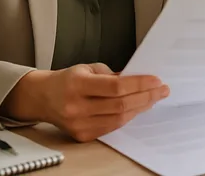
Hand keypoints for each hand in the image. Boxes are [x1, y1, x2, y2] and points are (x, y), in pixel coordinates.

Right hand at [0, 63, 168, 141]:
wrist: (42, 98)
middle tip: (162, 90)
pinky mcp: (82, 135)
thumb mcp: (88, 68)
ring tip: (153, 98)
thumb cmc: (67, 80)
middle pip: (120, 105)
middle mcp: (76, 106)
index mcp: (77, 84)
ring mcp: (79, 124)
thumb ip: (112, 75)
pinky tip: (136, 109)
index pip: (116, 87)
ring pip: (118, 119)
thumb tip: (138, 80)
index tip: (156, 80)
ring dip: (140, 108)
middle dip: (146, 97)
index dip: (139, 84)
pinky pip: (111, 127)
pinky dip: (127, 117)